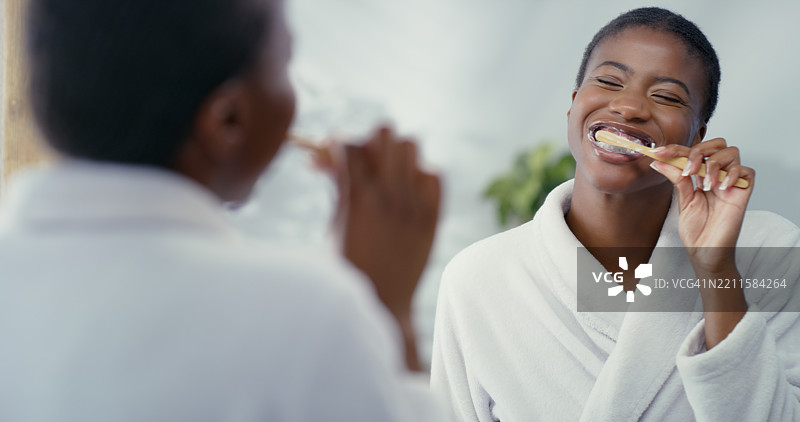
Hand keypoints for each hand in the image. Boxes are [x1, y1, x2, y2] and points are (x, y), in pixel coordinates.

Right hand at [324, 126, 440, 318]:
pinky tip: (405, 190)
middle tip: (358, 162)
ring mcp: (417, 204)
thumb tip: (329, 158)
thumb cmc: (348, 269)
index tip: (329, 151)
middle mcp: (391, 196)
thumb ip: (338, 187)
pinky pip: (434, 173)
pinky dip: (419, 174)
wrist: (383, 307)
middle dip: (366, 141)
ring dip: (394, 154)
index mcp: (359, 200)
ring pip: (412, 146)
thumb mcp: (334, 226)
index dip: (335, 142)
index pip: (348, 144)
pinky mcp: (434, 215)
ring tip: (383, 174)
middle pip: (384, 133)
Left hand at [651, 138, 751, 347]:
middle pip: (717, 144)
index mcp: (701, 176)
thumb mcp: (682, 201)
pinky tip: (721, 187)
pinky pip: (748, 172)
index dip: (676, 149)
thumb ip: (676, 179)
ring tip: (705, 184)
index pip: (693, 152)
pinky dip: (734, 174)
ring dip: (714, 164)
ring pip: (732, 153)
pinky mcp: (743, 194)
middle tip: (688, 170)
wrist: (705, 253)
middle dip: (699, 151)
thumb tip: (658, 161)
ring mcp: (731, 184)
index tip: (658, 152)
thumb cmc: (696, 231)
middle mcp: (717, 176)